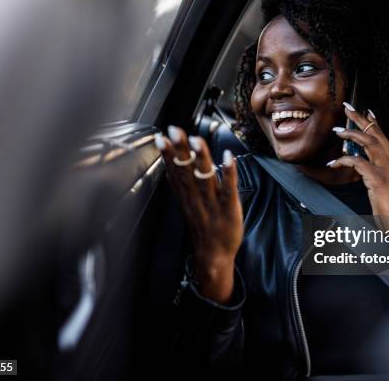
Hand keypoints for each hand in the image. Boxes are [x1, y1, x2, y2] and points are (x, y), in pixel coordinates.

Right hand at [156, 126, 242, 303]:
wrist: (213, 257)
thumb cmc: (203, 228)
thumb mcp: (187, 205)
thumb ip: (181, 184)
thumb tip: (174, 163)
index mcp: (186, 196)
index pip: (174, 171)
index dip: (167, 154)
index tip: (160, 137)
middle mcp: (196, 198)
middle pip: (186, 171)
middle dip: (179, 150)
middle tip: (173, 131)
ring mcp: (212, 204)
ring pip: (204, 178)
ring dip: (200, 158)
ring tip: (196, 140)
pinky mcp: (229, 209)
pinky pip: (228, 189)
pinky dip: (228, 173)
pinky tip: (228, 157)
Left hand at [328, 103, 388, 229]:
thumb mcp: (387, 184)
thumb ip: (376, 170)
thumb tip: (361, 161)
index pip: (384, 137)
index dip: (374, 123)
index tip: (366, 111)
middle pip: (376, 134)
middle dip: (360, 119)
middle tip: (347, 108)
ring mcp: (387, 170)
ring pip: (369, 143)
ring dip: (351, 134)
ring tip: (337, 130)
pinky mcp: (378, 179)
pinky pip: (358, 163)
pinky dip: (345, 160)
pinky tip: (334, 162)